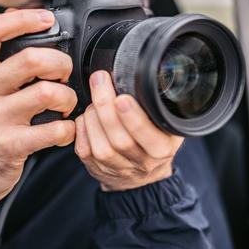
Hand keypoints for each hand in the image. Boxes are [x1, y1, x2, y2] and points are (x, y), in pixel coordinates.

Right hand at [0, 9, 76, 222]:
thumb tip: (16, 16)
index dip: (22, 18)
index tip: (46, 18)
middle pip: (33, 58)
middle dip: (61, 64)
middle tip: (64, 75)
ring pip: (50, 93)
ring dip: (69, 98)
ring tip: (65, 106)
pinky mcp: (11, 145)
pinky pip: (56, 129)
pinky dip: (69, 129)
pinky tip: (63, 130)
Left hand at [74, 71, 183, 190]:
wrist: (141, 173)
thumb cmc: (153, 139)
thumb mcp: (166, 123)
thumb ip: (156, 106)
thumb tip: (136, 75)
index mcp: (162, 148)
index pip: (149, 137)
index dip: (134, 119)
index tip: (122, 98)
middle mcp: (142, 162)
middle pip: (120, 140)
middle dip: (106, 106)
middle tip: (100, 80)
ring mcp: (118, 168)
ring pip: (101, 147)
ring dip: (92, 117)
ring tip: (94, 100)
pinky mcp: (98, 168)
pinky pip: (85, 150)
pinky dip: (82, 128)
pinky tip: (86, 116)